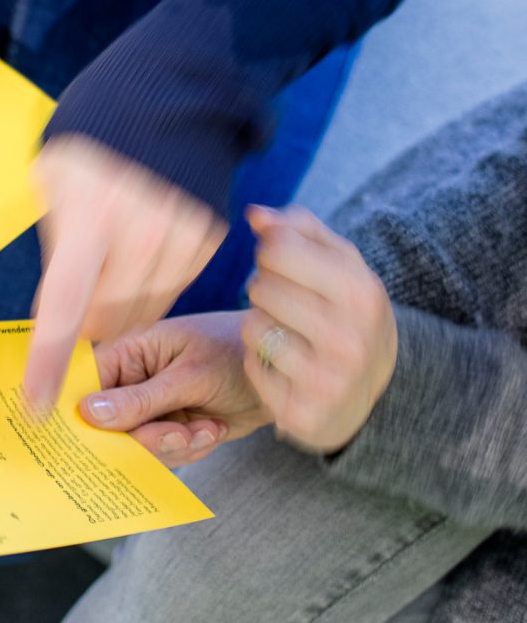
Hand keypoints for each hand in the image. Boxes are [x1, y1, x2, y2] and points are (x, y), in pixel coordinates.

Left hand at [24, 136, 227, 406]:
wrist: (165, 95)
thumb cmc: (94, 138)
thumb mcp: (56, 184)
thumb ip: (58, 251)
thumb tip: (58, 313)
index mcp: (90, 217)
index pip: (66, 309)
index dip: (49, 362)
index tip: (37, 403)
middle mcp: (141, 233)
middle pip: (109, 321)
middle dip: (87, 331)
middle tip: (76, 316)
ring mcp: (181, 237)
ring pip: (144, 312)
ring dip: (120, 312)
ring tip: (111, 268)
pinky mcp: (207, 237)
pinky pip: (172, 288)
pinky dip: (151, 285)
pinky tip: (142, 250)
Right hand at [79, 311, 269, 467]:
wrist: (281, 372)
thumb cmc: (236, 353)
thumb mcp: (190, 376)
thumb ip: (141, 399)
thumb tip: (88, 413)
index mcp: (129, 352)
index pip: (87, 383)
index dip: (81, 412)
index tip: (87, 439)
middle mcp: (134, 381)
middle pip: (109, 425)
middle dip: (145, 438)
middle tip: (176, 435)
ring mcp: (152, 407)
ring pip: (139, 446)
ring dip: (175, 445)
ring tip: (206, 428)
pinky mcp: (171, 428)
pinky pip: (165, 454)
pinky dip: (191, 449)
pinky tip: (213, 428)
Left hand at [242, 205, 397, 452]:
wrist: (374, 390)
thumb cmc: (345, 310)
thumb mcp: (339, 262)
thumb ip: (298, 228)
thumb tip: (255, 214)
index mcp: (361, 292)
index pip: (278, 247)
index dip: (270, 251)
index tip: (283, 264)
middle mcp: (348, 338)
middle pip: (260, 287)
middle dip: (263, 289)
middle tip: (285, 302)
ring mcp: (326, 380)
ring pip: (252, 327)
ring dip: (258, 324)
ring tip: (284, 330)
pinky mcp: (302, 412)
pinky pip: (251, 366)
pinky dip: (258, 360)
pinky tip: (283, 362)